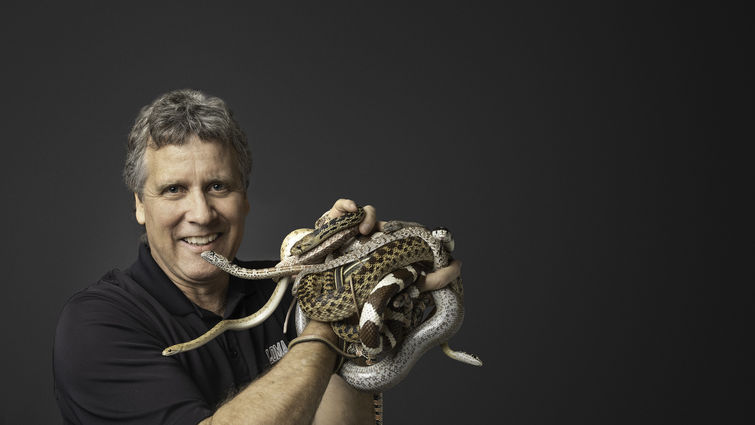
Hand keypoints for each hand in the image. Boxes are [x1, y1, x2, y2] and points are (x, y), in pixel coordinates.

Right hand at [326, 198, 461, 291]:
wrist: (332, 309)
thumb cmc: (366, 295)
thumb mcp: (407, 287)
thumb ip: (435, 280)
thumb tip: (459, 264)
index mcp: (388, 247)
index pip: (403, 230)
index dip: (411, 229)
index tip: (416, 238)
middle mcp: (372, 238)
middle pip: (387, 221)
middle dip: (391, 227)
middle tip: (388, 237)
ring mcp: (354, 232)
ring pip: (368, 212)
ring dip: (370, 217)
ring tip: (365, 233)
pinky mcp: (334, 227)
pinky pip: (340, 207)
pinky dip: (346, 205)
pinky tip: (351, 211)